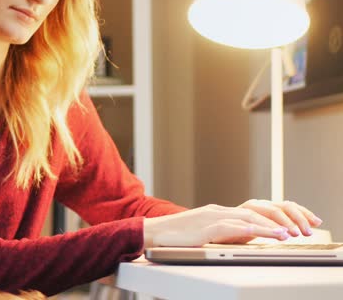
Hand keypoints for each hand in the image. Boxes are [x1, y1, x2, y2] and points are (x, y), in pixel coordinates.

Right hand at [142, 202, 320, 246]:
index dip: (274, 217)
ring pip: (248, 217)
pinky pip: (234, 227)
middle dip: (280, 219)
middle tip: (299, 228)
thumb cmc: (174, 237)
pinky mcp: (205, 228)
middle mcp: (217, 211)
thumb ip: (220, 233)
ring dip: (271, 226)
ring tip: (289, 234)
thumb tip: (240, 239)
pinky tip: (266, 236)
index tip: (291, 225)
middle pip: (255, 211)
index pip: (252, 210)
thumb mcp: (202, 233)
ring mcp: (211, 217)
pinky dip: (254, 230)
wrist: (151, 234)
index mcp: (218, 212)